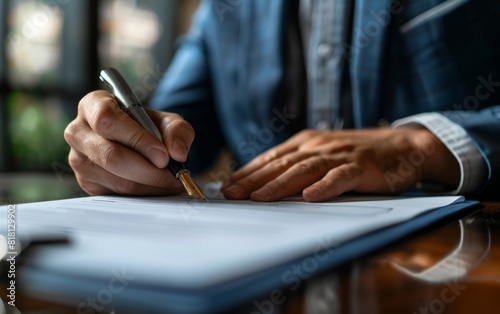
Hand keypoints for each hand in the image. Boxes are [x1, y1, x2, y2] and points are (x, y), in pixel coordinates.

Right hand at [64, 90, 194, 194]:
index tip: (162, 154)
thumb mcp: (166, 121)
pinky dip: (143, 192)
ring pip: (116, 178)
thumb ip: (177, 130)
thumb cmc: (147, 127)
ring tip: (171, 181)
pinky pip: (116, 193)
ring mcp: (78, 158)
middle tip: (171, 173)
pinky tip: (156, 186)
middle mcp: (79, 130)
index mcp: (94, 104)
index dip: (136, 139)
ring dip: (149, 183)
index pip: (107, 119)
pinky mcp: (85, 182)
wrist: (138, 144)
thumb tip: (177, 152)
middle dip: (146, 168)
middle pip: (110, 155)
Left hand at [221, 128, 459, 201]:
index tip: (226, 186)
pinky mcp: (360, 168)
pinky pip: (340, 178)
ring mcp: (339, 156)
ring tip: (259, 197)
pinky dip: (325, 187)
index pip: (271, 158)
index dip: (248, 172)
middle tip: (230, 194)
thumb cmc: (356, 153)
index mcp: (306, 143)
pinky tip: (310, 197)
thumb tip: (265, 185)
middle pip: (281, 164)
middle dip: (253, 180)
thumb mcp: (323, 154)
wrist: (401, 145)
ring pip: (304, 170)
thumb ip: (298, 165)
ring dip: (280, 184)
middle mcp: (318, 146)